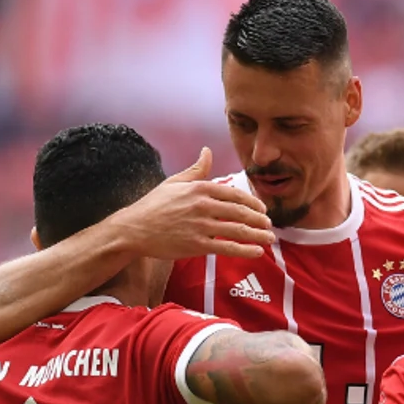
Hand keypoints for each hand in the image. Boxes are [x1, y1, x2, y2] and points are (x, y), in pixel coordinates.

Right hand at [115, 148, 274, 260]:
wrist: (134, 229)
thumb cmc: (153, 205)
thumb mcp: (174, 182)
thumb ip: (196, 169)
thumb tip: (207, 151)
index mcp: (200, 188)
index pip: (235, 193)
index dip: (253, 202)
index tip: (262, 209)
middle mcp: (203, 205)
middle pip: (240, 211)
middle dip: (259, 219)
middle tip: (269, 224)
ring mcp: (200, 225)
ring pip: (238, 230)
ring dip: (258, 234)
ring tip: (270, 238)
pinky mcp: (196, 245)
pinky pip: (227, 247)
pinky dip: (245, 250)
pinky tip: (257, 252)